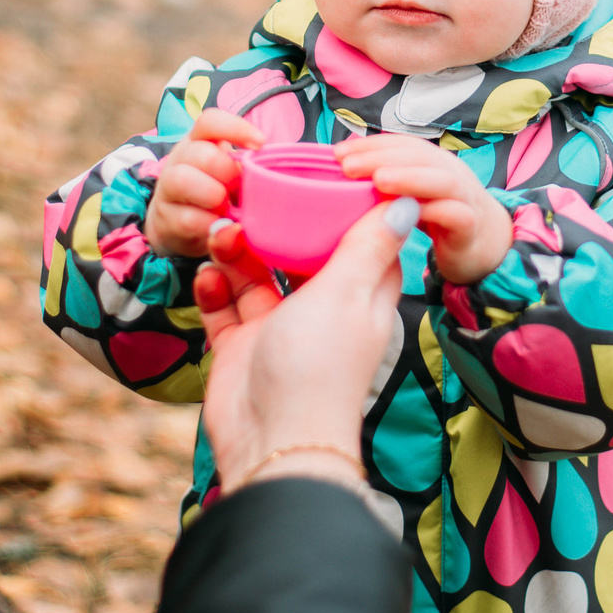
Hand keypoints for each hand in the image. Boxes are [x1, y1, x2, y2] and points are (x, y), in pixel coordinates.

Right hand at [145, 109, 264, 258]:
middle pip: (201, 152)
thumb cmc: (219, 195)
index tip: (260, 144)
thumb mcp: (235, 182)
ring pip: (182, 180)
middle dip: (227, 173)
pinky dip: (209, 225)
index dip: (235, 128)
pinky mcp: (164, 218)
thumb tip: (250, 208)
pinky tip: (219, 227)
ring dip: (213, 196)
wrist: (184, 228)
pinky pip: (186, 219)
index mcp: (200, 142)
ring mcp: (167, 187)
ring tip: (226, 209)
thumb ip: (248, 181)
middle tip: (238, 189)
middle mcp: (180, 159)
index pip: (209, 122)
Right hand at [195, 198, 415, 492]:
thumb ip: (368, 246)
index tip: (326, 171)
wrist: (271, 440)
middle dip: (275, 224)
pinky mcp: (242, 346)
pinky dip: (213, 288)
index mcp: (359, 296)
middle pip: (299, 252)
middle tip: (249, 195)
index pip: (362, 241)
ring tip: (221, 232)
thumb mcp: (347, 294)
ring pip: (256, 273)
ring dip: (235, 250)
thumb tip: (406, 204)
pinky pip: (224, 305)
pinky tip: (206, 273)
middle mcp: (322, 311)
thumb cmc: (318, 367)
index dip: (347, 208)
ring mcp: (279, 328)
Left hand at [334, 133, 514, 285]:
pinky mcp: (472, 227)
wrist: (490, 247)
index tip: (337, 153)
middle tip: (347, 166)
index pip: (402, 144)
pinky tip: (406, 216)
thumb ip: (388, 186)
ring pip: (441, 180)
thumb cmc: (441, 218)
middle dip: (382, 156)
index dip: (371, 144)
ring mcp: (465, 199)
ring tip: (379, 181)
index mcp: (433, 163)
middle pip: (419, 156)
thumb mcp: (412, 197)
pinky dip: (434, 211)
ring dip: (409, 177)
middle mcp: (451, 173)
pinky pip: (457, 214)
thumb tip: (343, 174)